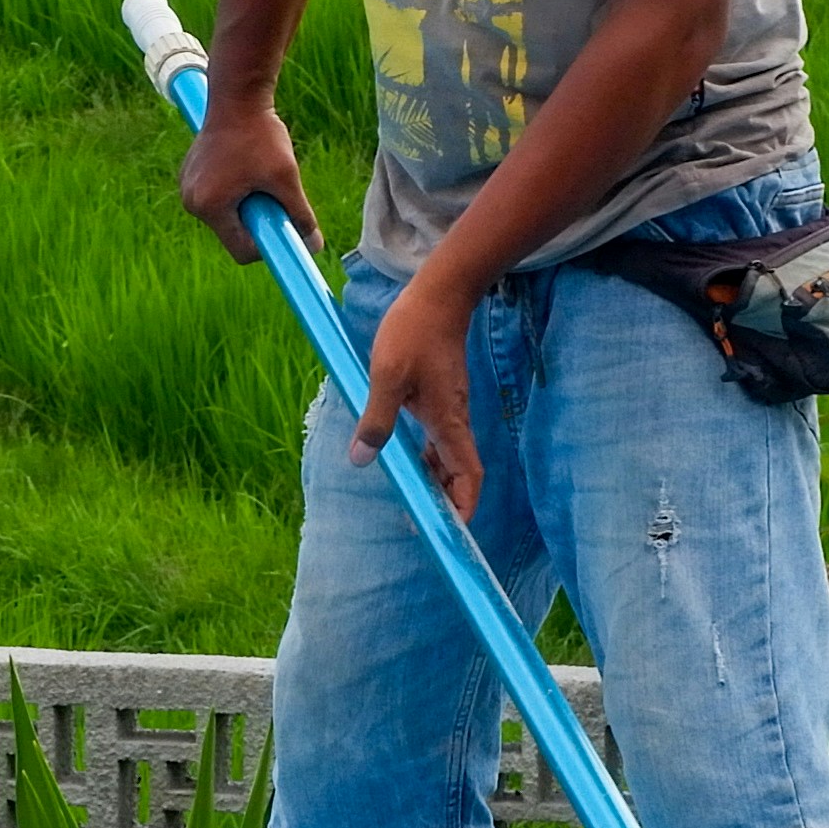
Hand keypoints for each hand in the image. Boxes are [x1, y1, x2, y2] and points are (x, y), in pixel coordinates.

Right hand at [180, 104, 313, 260]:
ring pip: (226, 214)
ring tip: (258, 173)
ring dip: (247, 204)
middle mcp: (191, 201)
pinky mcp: (190, 173)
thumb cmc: (261, 135)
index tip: (284, 227)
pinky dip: (235, 190)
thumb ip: (300, 215)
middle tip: (273, 192)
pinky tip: (244, 164)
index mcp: (210, 206)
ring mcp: (187, 186)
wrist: (237, 95)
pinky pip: (217, 196)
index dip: (268, 245)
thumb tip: (314, 245)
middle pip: (233, 232)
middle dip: (257, 219)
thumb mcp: (286, 177)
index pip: (241, 250)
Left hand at [355, 272, 482, 515]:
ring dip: (437, 481)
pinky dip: (429, 457)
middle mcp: (454, 420)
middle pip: (460, 473)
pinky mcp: (441, 397)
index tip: (453, 531)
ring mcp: (449, 409)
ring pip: (449, 456)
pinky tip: (411, 459)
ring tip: (416, 500)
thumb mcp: (387, 376)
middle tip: (426, 524)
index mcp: (448, 421)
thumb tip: (361, 460)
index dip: (465, 506)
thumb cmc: (414, 332)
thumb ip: (376, 420)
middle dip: (448, 502)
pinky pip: (440, 438)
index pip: (467, 475)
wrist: (439, 295)